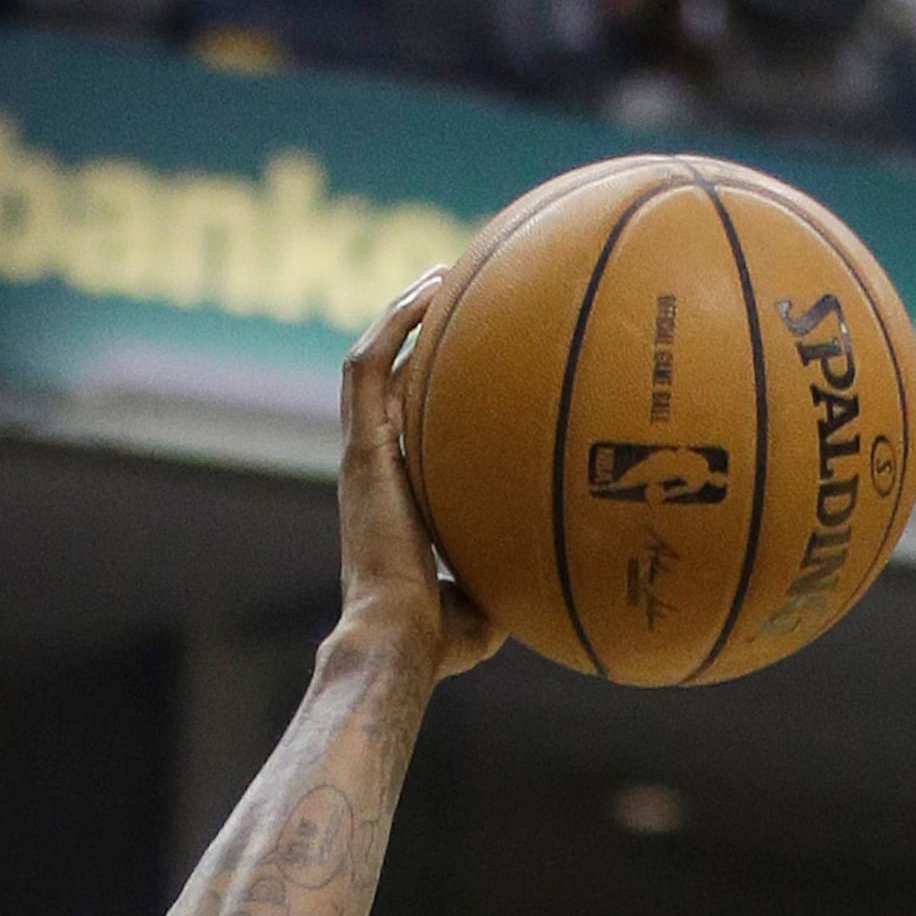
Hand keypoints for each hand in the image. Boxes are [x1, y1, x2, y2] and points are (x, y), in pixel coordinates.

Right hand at [342, 278, 502, 682]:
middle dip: (417, 330)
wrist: (397, 642)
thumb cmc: (436, 640)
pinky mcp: (361, 450)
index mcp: (395, 495)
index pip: (405, 421)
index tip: (471, 354)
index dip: (430, 382)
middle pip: (387, 378)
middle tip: (458, 292)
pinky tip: (429, 289)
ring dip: (402, 311)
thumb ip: (507, 574)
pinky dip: (393, 322)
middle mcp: (372, 466)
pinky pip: (367, 365)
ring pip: (370, 359)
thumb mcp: (484, 601)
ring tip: (444, 273)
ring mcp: (363, 454)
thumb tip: (554, 580)